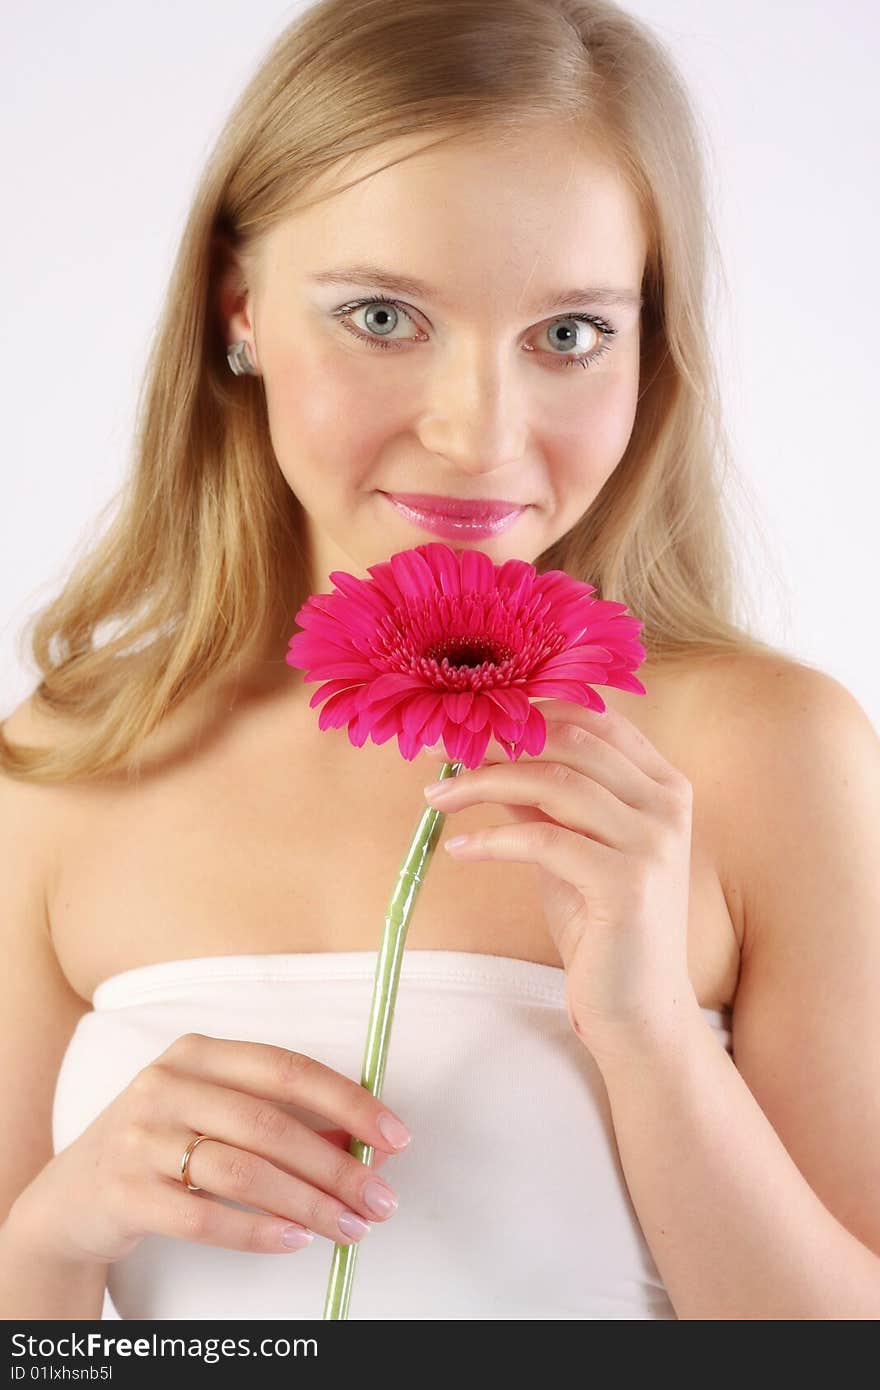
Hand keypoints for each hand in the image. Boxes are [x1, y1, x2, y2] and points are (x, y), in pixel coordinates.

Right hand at [11, 1035, 409, 1265]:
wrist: (75, 1194)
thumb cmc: (165, 1144)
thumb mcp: (215, 1112)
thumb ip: (282, 1118)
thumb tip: (364, 1142)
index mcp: (200, 1052)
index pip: (287, 1069)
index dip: (348, 1101)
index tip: (394, 1138)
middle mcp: (167, 1084)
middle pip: (269, 1124)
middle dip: (336, 1166)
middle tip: (380, 1200)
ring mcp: (140, 1137)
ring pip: (241, 1171)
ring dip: (307, 1203)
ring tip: (349, 1227)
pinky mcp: (124, 1191)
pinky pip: (203, 1216)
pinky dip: (257, 1231)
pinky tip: (295, 1241)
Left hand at [422, 699, 697, 1060]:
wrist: (639, 1009)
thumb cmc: (602, 924)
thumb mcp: (569, 846)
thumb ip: (540, 798)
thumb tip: (483, 748)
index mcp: (663, 785)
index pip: (596, 718)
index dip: (531, 709)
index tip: (474, 719)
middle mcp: (666, 805)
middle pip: (571, 740)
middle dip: (498, 740)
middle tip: (442, 751)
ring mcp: (653, 843)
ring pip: (554, 782)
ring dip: (483, 783)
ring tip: (437, 797)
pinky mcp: (628, 884)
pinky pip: (545, 840)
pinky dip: (492, 840)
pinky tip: (460, 848)